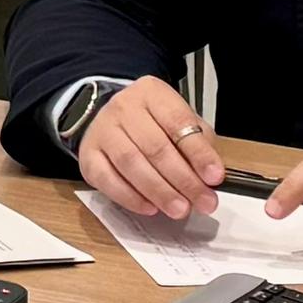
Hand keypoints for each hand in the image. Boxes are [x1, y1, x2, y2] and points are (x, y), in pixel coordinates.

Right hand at [71, 76, 229, 223]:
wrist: (109, 117)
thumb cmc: (152, 123)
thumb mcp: (180, 120)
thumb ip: (198, 143)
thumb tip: (209, 177)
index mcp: (152, 93)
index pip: (178, 122)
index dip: (198, 152)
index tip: (215, 177)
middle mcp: (123, 107)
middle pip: (156, 147)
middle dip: (183, 180)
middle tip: (203, 202)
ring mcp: (102, 130)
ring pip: (131, 164)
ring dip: (159, 191)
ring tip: (180, 209)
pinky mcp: (87, 155)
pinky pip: (107, 179)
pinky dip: (130, 197)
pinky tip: (150, 208)